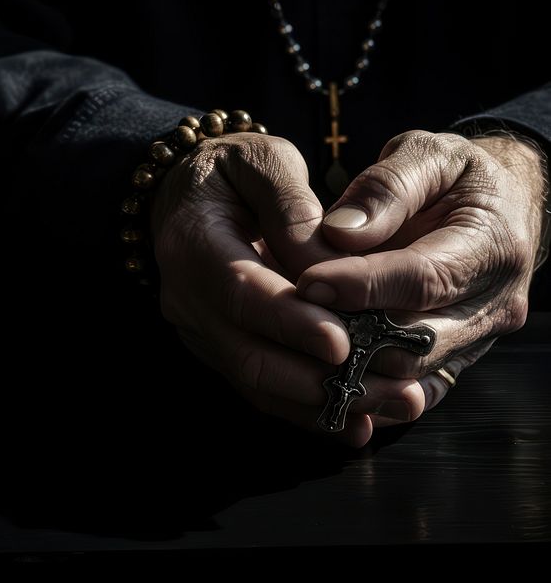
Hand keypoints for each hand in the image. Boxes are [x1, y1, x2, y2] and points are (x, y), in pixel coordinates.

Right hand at [151, 132, 397, 445]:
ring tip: (394, 406)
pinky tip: (360, 421)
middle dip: (322, 380)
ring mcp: (202, 333)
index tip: (343, 344)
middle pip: (249, 356)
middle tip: (393, 387)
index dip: (291, 323)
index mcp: (192, 244)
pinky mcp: (221, 351)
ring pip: (260, 385)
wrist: (188, 196)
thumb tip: (326, 260)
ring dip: (326, 405)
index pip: (241, 292)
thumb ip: (292, 204)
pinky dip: (311, 410)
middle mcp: (188, 299)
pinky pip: (264, 392)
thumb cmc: (233, 171)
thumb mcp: (262, 160)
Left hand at [297, 130, 546, 443]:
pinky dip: (368, 392)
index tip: (307, 282)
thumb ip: (384, 188)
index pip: (424, 279)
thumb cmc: (454, 175)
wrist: (496, 206)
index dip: (361, 286)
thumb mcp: (424, 154)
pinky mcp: (457, 361)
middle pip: (417, 341)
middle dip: (350, 334)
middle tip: (293, 319)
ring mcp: (478, 340)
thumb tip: (339, 234)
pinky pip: (412, 392)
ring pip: (410, 375)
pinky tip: (325, 373)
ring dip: (351, 366)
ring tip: (299, 343)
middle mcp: (495, 303)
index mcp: (493, 243)